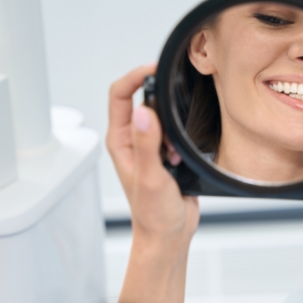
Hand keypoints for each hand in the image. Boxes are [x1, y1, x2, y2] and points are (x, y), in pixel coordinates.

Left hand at [106, 64, 198, 249]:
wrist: (168, 234)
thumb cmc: (154, 214)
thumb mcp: (150, 178)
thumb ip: (147, 145)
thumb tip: (145, 112)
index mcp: (121, 141)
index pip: (121, 94)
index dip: (136, 76)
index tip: (156, 69)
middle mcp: (132, 141)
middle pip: (141, 99)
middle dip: (161, 101)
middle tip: (175, 112)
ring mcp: (149, 147)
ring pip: (161, 116)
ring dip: (173, 126)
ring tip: (175, 151)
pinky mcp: (165, 155)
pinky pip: (174, 133)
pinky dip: (181, 140)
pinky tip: (181, 159)